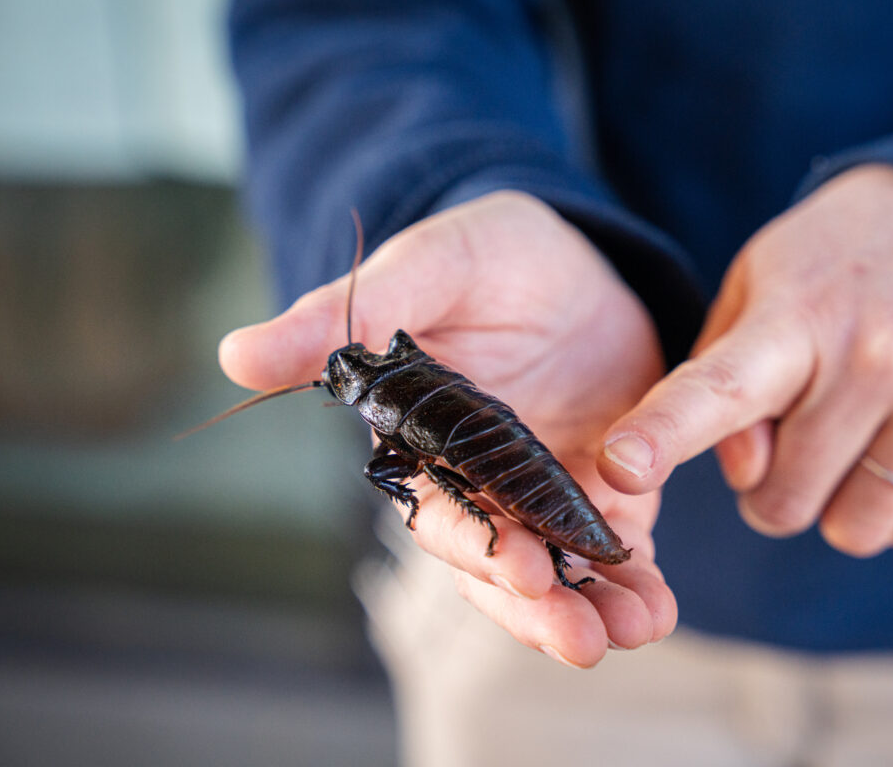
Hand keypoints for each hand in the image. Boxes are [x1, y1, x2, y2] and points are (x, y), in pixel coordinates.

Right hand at [220, 191, 674, 665]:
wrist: (572, 254)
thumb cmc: (484, 254)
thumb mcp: (423, 270)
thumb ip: (340, 320)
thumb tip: (234, 354)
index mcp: (425, 444)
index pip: (438, 513)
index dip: (473, 546)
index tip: (522, 570)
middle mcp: (482, 483)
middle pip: (499, 563)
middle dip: (538, 607)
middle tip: (583, 639)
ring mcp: (544, 490)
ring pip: (560, 567)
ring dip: (596, 607)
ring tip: (639, 628)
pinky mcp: (605, 485)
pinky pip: (618, 542)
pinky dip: (636, 576)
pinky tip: (657, 602)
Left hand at [599, 165, 892, 555]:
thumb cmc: (827, 270)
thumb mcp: (752, 293)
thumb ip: (717, 385)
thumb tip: (748, 475)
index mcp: (791, 318)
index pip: (717, 390)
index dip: (664, 434)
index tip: (618, 468)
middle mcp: (874, 353)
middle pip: (784, 502)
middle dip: (772, 489)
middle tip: (791, 436)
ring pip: (856, 529)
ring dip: (835, 505)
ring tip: (848, 437)